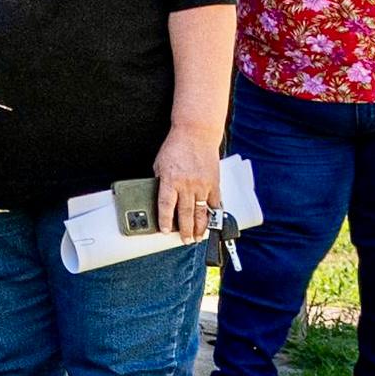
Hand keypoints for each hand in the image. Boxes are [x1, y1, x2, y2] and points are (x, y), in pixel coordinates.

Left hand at [153, 125, 221, 240]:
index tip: (165, 231)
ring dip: (200, 227)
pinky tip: (212, 221)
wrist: (196, 134)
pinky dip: (213, 213)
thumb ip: (161, 182)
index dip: (165, 221)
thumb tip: (161, 198)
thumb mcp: (160, 164)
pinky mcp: (214, 183)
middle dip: (185, 230)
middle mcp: (186, 185)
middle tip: (185, 240)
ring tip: (198, 237)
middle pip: (185, 214)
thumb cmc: (176, 147)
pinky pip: (214, 203)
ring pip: (201, 212)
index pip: (166, 206)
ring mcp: (202, 185)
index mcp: (170, 180)